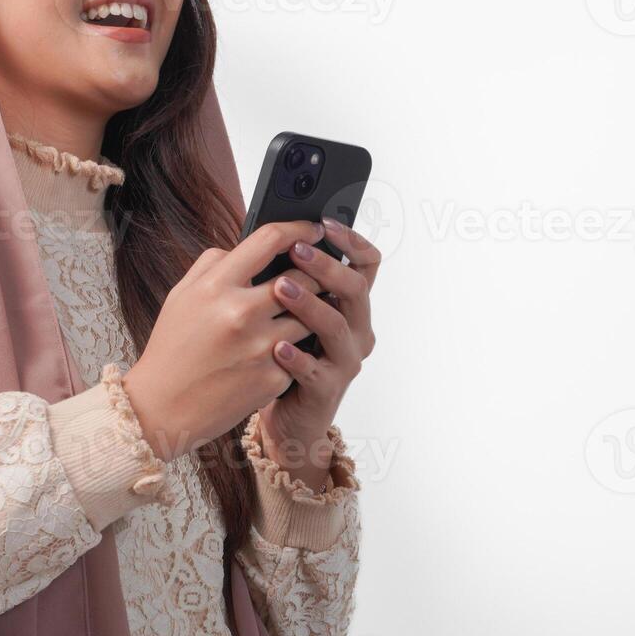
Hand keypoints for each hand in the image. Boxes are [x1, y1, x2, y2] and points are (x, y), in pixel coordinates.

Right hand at [122, 219, 330, 462]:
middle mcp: (240, 312)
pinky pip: (301, 352)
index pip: (270, 240)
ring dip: (312, 312)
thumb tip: (245, 246)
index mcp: (216, 285)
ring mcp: (259, 347)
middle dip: (315, 273)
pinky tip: (292, 348)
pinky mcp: (272, 377)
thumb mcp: (181, 296)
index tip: (313, 230)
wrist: (163, 407)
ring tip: (308, 311)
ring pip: (310, 316)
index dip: (299, 229)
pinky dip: (299, 347)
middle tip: (320, 273)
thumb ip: (212, 264)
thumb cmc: (173, 347)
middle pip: (302, 277)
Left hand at [256, 215, 379, 486]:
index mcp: (350, 304)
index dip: (351, 240)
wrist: (286, 414)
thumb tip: (267, 233)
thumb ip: (289, 278)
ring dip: (309, 304)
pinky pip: (315, 370)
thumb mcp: (289, 311)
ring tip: (279, 288)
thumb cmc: (284, 352)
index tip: (324, 222)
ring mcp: (345, 360)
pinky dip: (297, 356)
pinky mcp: (327, 390)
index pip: (367, 263)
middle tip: (296, 249)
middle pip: (355, 289)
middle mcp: (357, 329)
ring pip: (337, 326)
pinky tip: (276, 345)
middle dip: (326, 266)